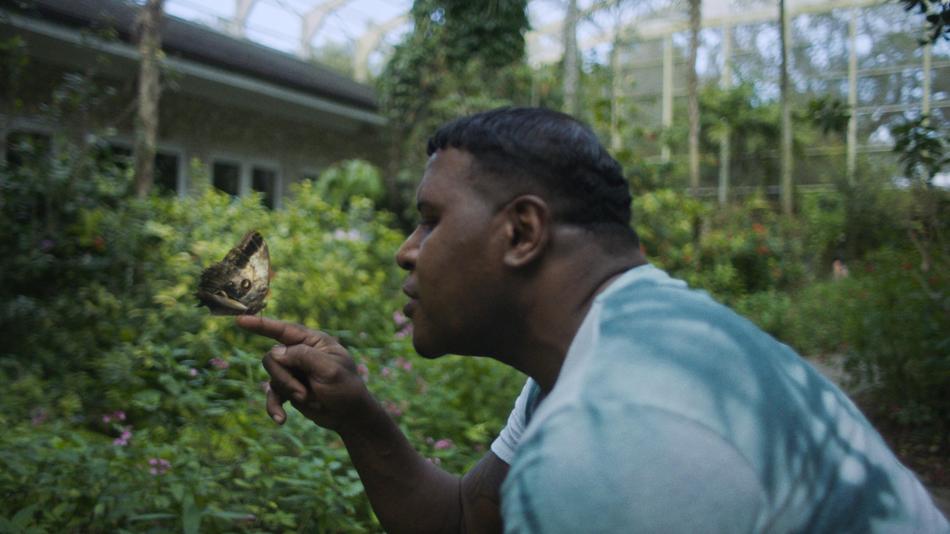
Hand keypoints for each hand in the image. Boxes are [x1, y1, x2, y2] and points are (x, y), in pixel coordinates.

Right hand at [236, 316, 373, 431]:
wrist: (350, 416)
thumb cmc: (345, 388)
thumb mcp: (329, 370)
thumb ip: (303, 357)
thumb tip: (275, 352)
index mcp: (314, 341)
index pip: (283, 329)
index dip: (261, 325)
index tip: (240, 321)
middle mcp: (301, 353)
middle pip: (273, 358)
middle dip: (285, 377)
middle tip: (304, 392)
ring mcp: (294, 371)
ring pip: (272, 376)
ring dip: (287, 391)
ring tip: (308, 399)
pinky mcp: (289, 389)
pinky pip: (272, 396)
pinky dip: (275, 407)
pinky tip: (281, 419)